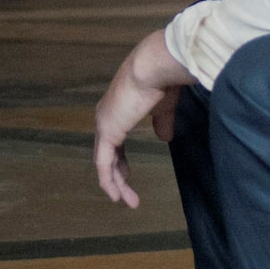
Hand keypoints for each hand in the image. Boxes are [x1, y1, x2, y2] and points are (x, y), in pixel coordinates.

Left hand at [94, 29, 191, 208]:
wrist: (153, 67)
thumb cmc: (160, 81)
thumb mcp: (163, 107)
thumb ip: (162, 122)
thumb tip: (165, 138)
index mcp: (116, 109)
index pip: (113, 141)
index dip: (120, 159)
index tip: (127, 175)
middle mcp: (105, 117)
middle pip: (107, 154)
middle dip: (117, 175)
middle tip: (125, 193)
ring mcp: (104, 125)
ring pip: (105, 162)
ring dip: (116, 183)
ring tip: (127, 201)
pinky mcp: (107, 132)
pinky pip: (104, 164)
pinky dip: (109, 181)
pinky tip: (116, 195)